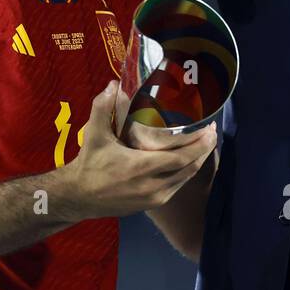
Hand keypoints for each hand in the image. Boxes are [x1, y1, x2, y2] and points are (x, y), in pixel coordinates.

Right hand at [58, 81, 216, 219]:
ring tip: (203, 144)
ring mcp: (154, 198)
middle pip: (189, 168)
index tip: (209, 129)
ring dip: (197, 162)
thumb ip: (103, 107)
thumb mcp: (94, 134)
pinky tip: (187, 161)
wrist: (78, 197)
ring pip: (185, 179)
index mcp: (142, 167)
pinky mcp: (151, 205)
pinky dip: (185, 173)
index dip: (199, 145)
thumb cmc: (89, 164)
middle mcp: (153, 185)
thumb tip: (114, 84)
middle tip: (211, 132)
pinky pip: (176, 187)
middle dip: (204, 150)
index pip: (182, 158)